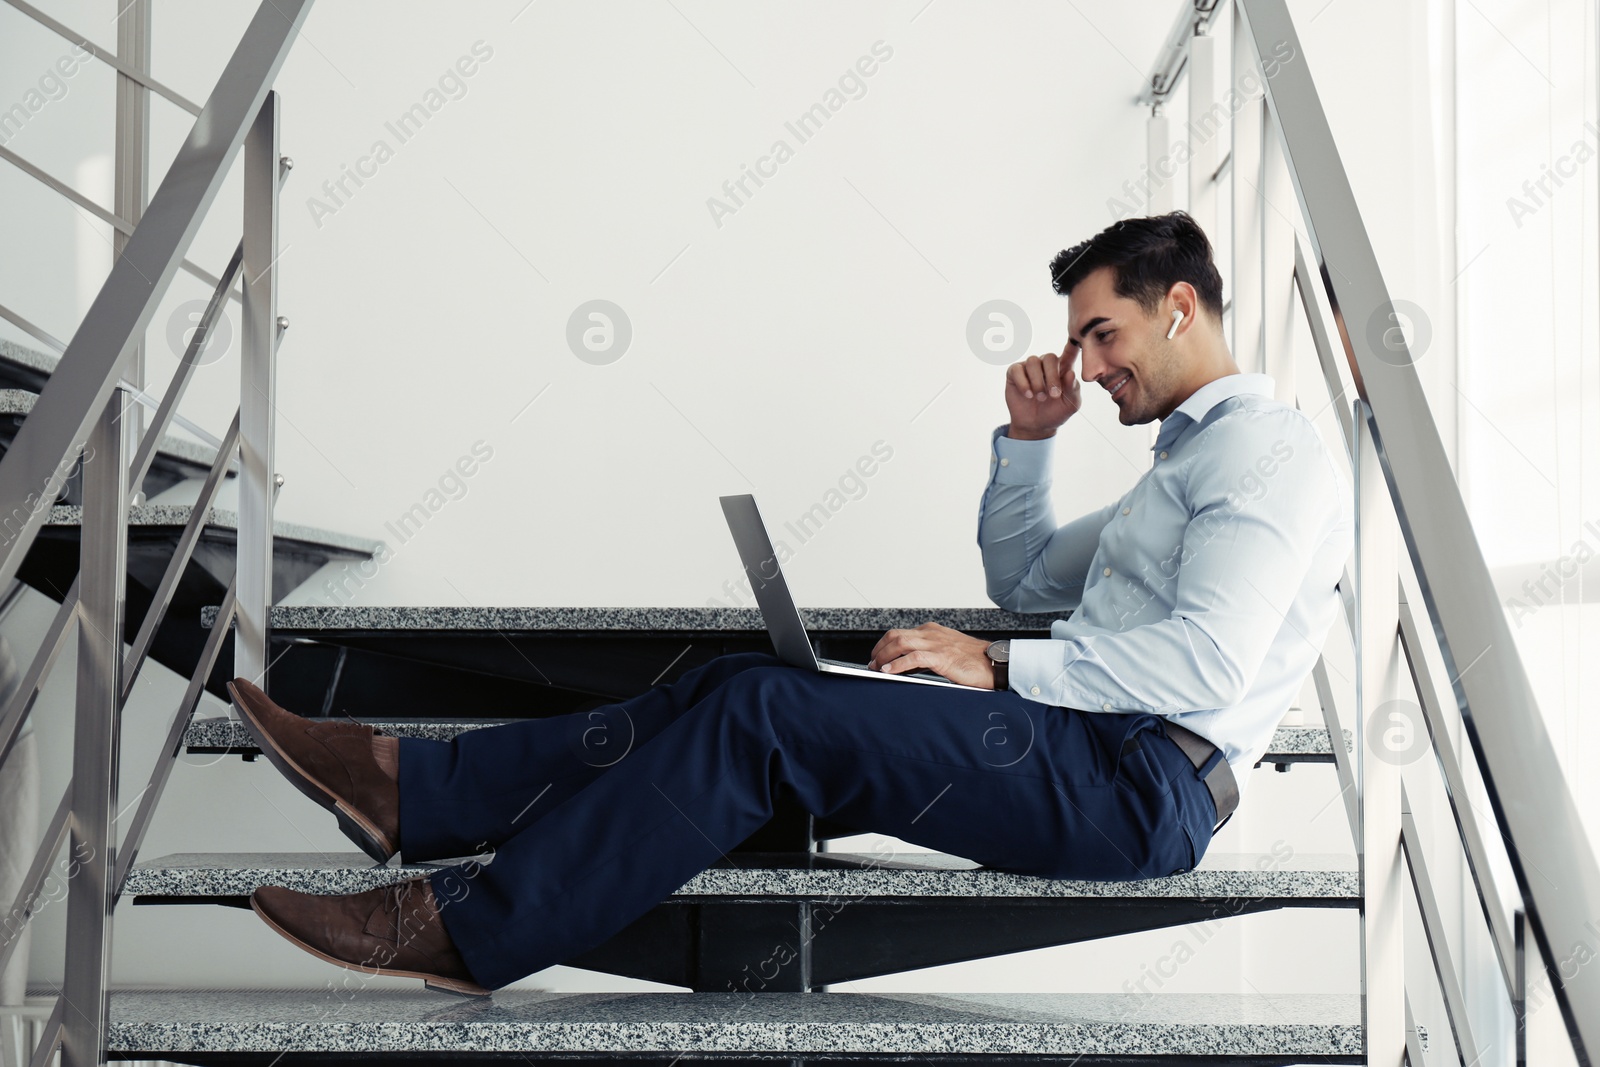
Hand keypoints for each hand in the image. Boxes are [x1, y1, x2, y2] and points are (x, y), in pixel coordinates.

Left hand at [867, 622, 996, 688]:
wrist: (995, 663)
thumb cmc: (973, 661)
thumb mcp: (946, 651)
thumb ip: (928, 654)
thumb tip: (906, 666)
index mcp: (932, 631)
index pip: (900, 633)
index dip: (884, 645)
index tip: (876, 656)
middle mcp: (931, 633)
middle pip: (895, 636)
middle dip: (879, 650)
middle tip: (871, 664)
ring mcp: (936, 643)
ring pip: (900, 643)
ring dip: (883, 657)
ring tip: (876, 668)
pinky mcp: (941, 656)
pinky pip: (913, 658)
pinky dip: (897, 664)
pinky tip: (888, 671)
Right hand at [1005, 346, 1080, 439]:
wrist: (1035, 426)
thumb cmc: (1055, 413)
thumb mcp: (1070, 405)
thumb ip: (1073, 389)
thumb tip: (1071, 373)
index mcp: (1063, 369)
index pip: (1069, 353)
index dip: (1072, 346)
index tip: (1076, 342)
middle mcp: (1046, 365)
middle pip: (1049, 357)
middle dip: (1052, 376)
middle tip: (1053, 395)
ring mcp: (1029, 368)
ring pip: (1033, 362)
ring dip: (1038, 382)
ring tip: (1040, 397)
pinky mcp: (1014, 373)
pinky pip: (1017, 369)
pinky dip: (1023, 383)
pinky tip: (1028, 395)